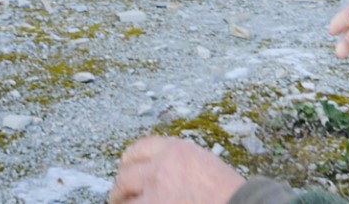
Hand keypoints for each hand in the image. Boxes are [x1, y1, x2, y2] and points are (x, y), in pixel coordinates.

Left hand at [109, 136, 244, 203]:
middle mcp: (160, 168)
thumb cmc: (228, 192)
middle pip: (126, 174)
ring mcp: (154, 194)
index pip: (139, 148)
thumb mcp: (203, 164)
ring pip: (124, 199)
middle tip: (120, 196)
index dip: (129, 161)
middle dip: (121, 186)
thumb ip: (177, 164)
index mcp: (175, 150)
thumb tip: (155, 174)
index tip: (126, 169)